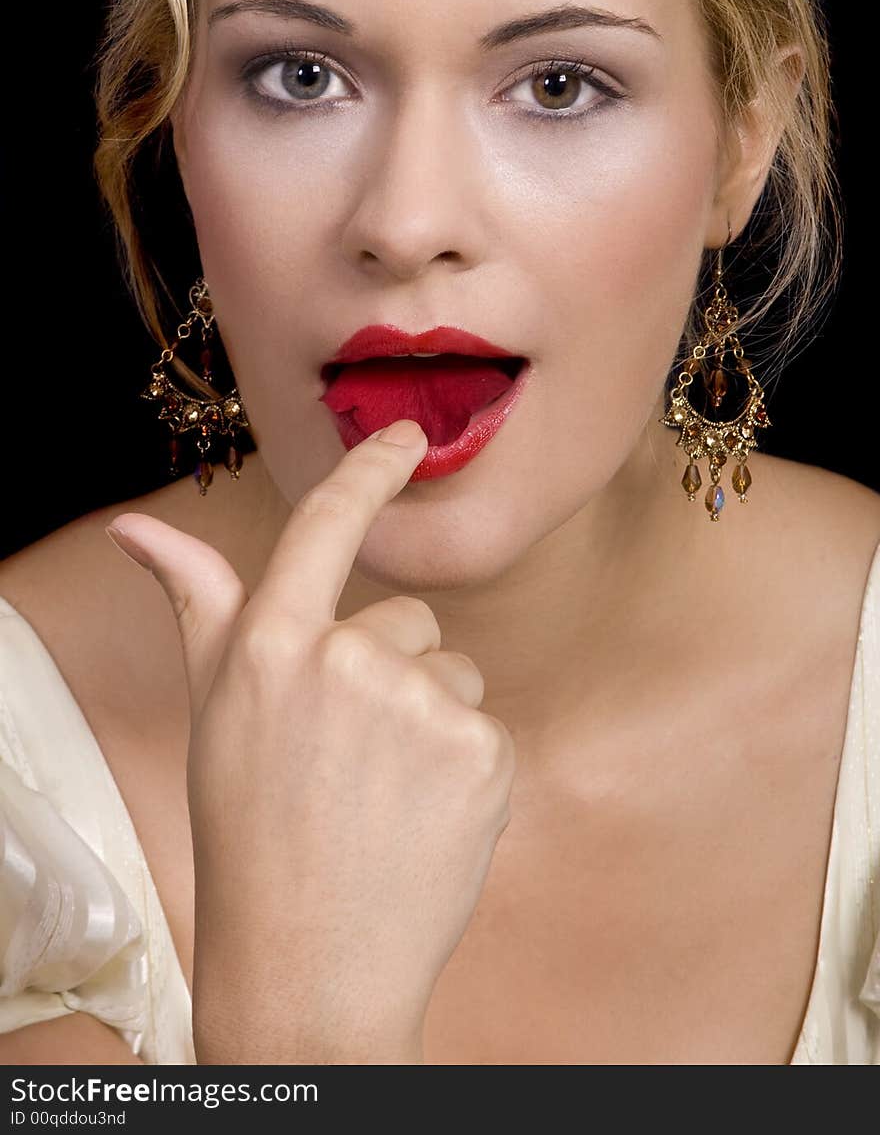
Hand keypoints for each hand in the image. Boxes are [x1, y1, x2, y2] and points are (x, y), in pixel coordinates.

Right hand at [106, 420, 515, 1063]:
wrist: (312, 966)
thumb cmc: (251, 831)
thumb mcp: (214, 712)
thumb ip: (197, 604)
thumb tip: (137, 528)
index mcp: (270, 644)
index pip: (326, 525)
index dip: (367, 469)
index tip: (403, 434)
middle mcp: (346, 659)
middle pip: (407, 620)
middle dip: (388, 670)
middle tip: (348, 758)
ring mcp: (420, 705)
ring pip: (452, 669)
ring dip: (428, 715)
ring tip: (383, 793)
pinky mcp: (484, 751)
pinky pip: (484, 721)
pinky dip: (464, 763)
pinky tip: (422, 816)